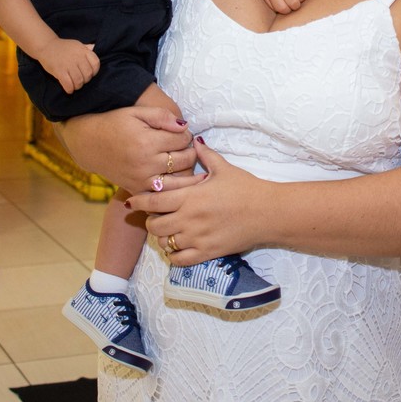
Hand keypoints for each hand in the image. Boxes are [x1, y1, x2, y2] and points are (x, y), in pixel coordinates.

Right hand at [36, 38, 99, 93]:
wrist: (46, 46)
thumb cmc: (63, 47)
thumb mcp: (77, 44)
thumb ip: (86, 48)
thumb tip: (94, 47)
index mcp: (83, 50)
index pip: (96, 63)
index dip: (94, 71)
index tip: (89, 73)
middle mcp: (77, 57)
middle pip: (88, 74)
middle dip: (85, 81)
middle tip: (80, 80)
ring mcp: (68, 64)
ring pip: (79, 81)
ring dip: (77, 86)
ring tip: (74, 86)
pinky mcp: (59, 71)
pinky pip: (68, 84)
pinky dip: (70, 89)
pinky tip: (69, 89)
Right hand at [57, 106, 197, 192]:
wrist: (89, 144)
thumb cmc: (114, 124)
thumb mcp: (136, 112)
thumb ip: (162, 116)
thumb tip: (184, 126)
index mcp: (147, 142)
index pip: (183, 140)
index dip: (186, 134)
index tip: (182, 133)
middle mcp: (146, 164)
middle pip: (185, 160)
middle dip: (190, 151)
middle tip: (184, 147)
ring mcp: (142, 180)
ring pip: (179, 181)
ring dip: (187, 172)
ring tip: (185, 162)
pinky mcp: (137, 190)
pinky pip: (163, 195)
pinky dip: (173, 189)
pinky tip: (176, 180)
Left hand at [128, 139, 267, 264]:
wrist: (267, 212)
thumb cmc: (246, 188)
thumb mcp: (224, 168)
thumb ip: (205, 156)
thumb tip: (194, 141)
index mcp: (190, 196)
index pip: (154, 201)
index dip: (140, 202)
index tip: (133, 201)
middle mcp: (189, 218)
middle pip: (154, 225)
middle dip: (150, 221)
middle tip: (156, 216)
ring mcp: (197, 238)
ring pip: (164, 243)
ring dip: (162, 237)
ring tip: (168, 231)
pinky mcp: (207, 252)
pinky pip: (180, 260)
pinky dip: (174, 255)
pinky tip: (179, 247)